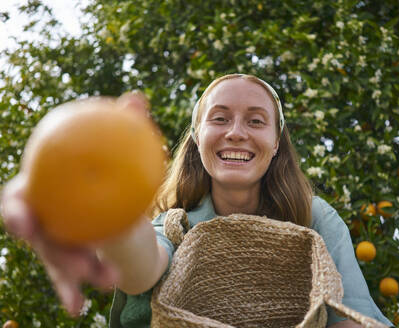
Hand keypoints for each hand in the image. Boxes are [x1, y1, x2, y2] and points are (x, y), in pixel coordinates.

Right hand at [0, 91, 149, 315]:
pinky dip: (71, 293)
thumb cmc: (103, 169)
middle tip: (73, 260)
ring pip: (57, 262)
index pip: (20, 199)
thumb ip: (123, 124)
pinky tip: (79, 310)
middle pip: (40, 238)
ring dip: (77, 273)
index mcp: (42, 190)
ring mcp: (52, 242)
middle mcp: (41, 218)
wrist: (106, 196)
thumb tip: (136, 98)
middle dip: (51, 251)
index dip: (18, 211)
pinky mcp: (65, 261)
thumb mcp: (116, 148)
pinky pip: (68, 279)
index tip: (27, 220)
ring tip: (106, 278)